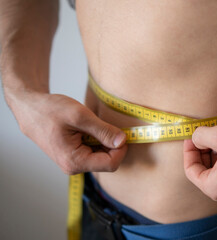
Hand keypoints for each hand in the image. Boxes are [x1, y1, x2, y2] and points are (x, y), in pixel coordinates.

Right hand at [12, 92, 126, 174]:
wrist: (30, 108)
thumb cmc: (50, 110)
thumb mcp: (80, 116)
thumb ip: (103, 130)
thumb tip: (122, 140)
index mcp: (74, 161)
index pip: (111, 164)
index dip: (121, 149)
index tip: (122, 132)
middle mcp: (74, 167)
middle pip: (107, 162)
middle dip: (113, 145)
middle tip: (108, 126)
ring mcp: (73, 163)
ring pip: (101, 157)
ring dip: (104, 142)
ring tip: (92, 126)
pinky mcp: (73, 157)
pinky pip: (94, 152)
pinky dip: (97, 141)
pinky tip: (88, 130)